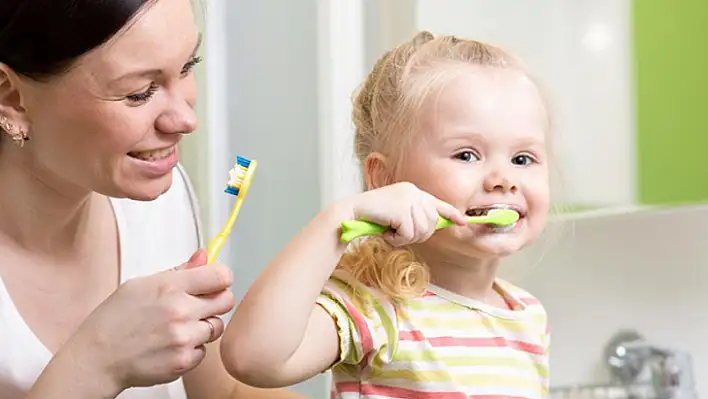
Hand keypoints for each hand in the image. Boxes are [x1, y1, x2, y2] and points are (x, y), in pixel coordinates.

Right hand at [65, 249, 235, 392]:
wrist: (96, 358)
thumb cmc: (115, 319)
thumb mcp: (141, 284)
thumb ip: (179, 271)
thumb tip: (204, 256)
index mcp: (170, 286)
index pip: (221, 275)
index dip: (220, 279)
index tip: (213, 283)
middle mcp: (180, 311)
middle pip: (226, 301)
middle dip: (216, 302)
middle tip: (197, 307)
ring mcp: (183, 338)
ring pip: (216, 327)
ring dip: (203, 327)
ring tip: (178, 328)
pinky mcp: (184, 361)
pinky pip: (204, 351)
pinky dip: (192, 349)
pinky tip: (171, 345)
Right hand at [350, 182, 466, 245]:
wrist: (352, 212)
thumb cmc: (372, 216)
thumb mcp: (397, 214)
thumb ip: (414, 217)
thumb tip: (432, 228)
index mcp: (412, 191)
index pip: (439, 203)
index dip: (451, 214)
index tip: (463, 222)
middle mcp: (413, 192)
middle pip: (431, 223)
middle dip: (418, 235)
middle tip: (399, 234)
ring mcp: (408, 199)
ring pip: (421, 231)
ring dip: (405, 238)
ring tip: (390, 231)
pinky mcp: (402, 209)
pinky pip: (409, 234)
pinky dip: (397, 239)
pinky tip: (386, 232)